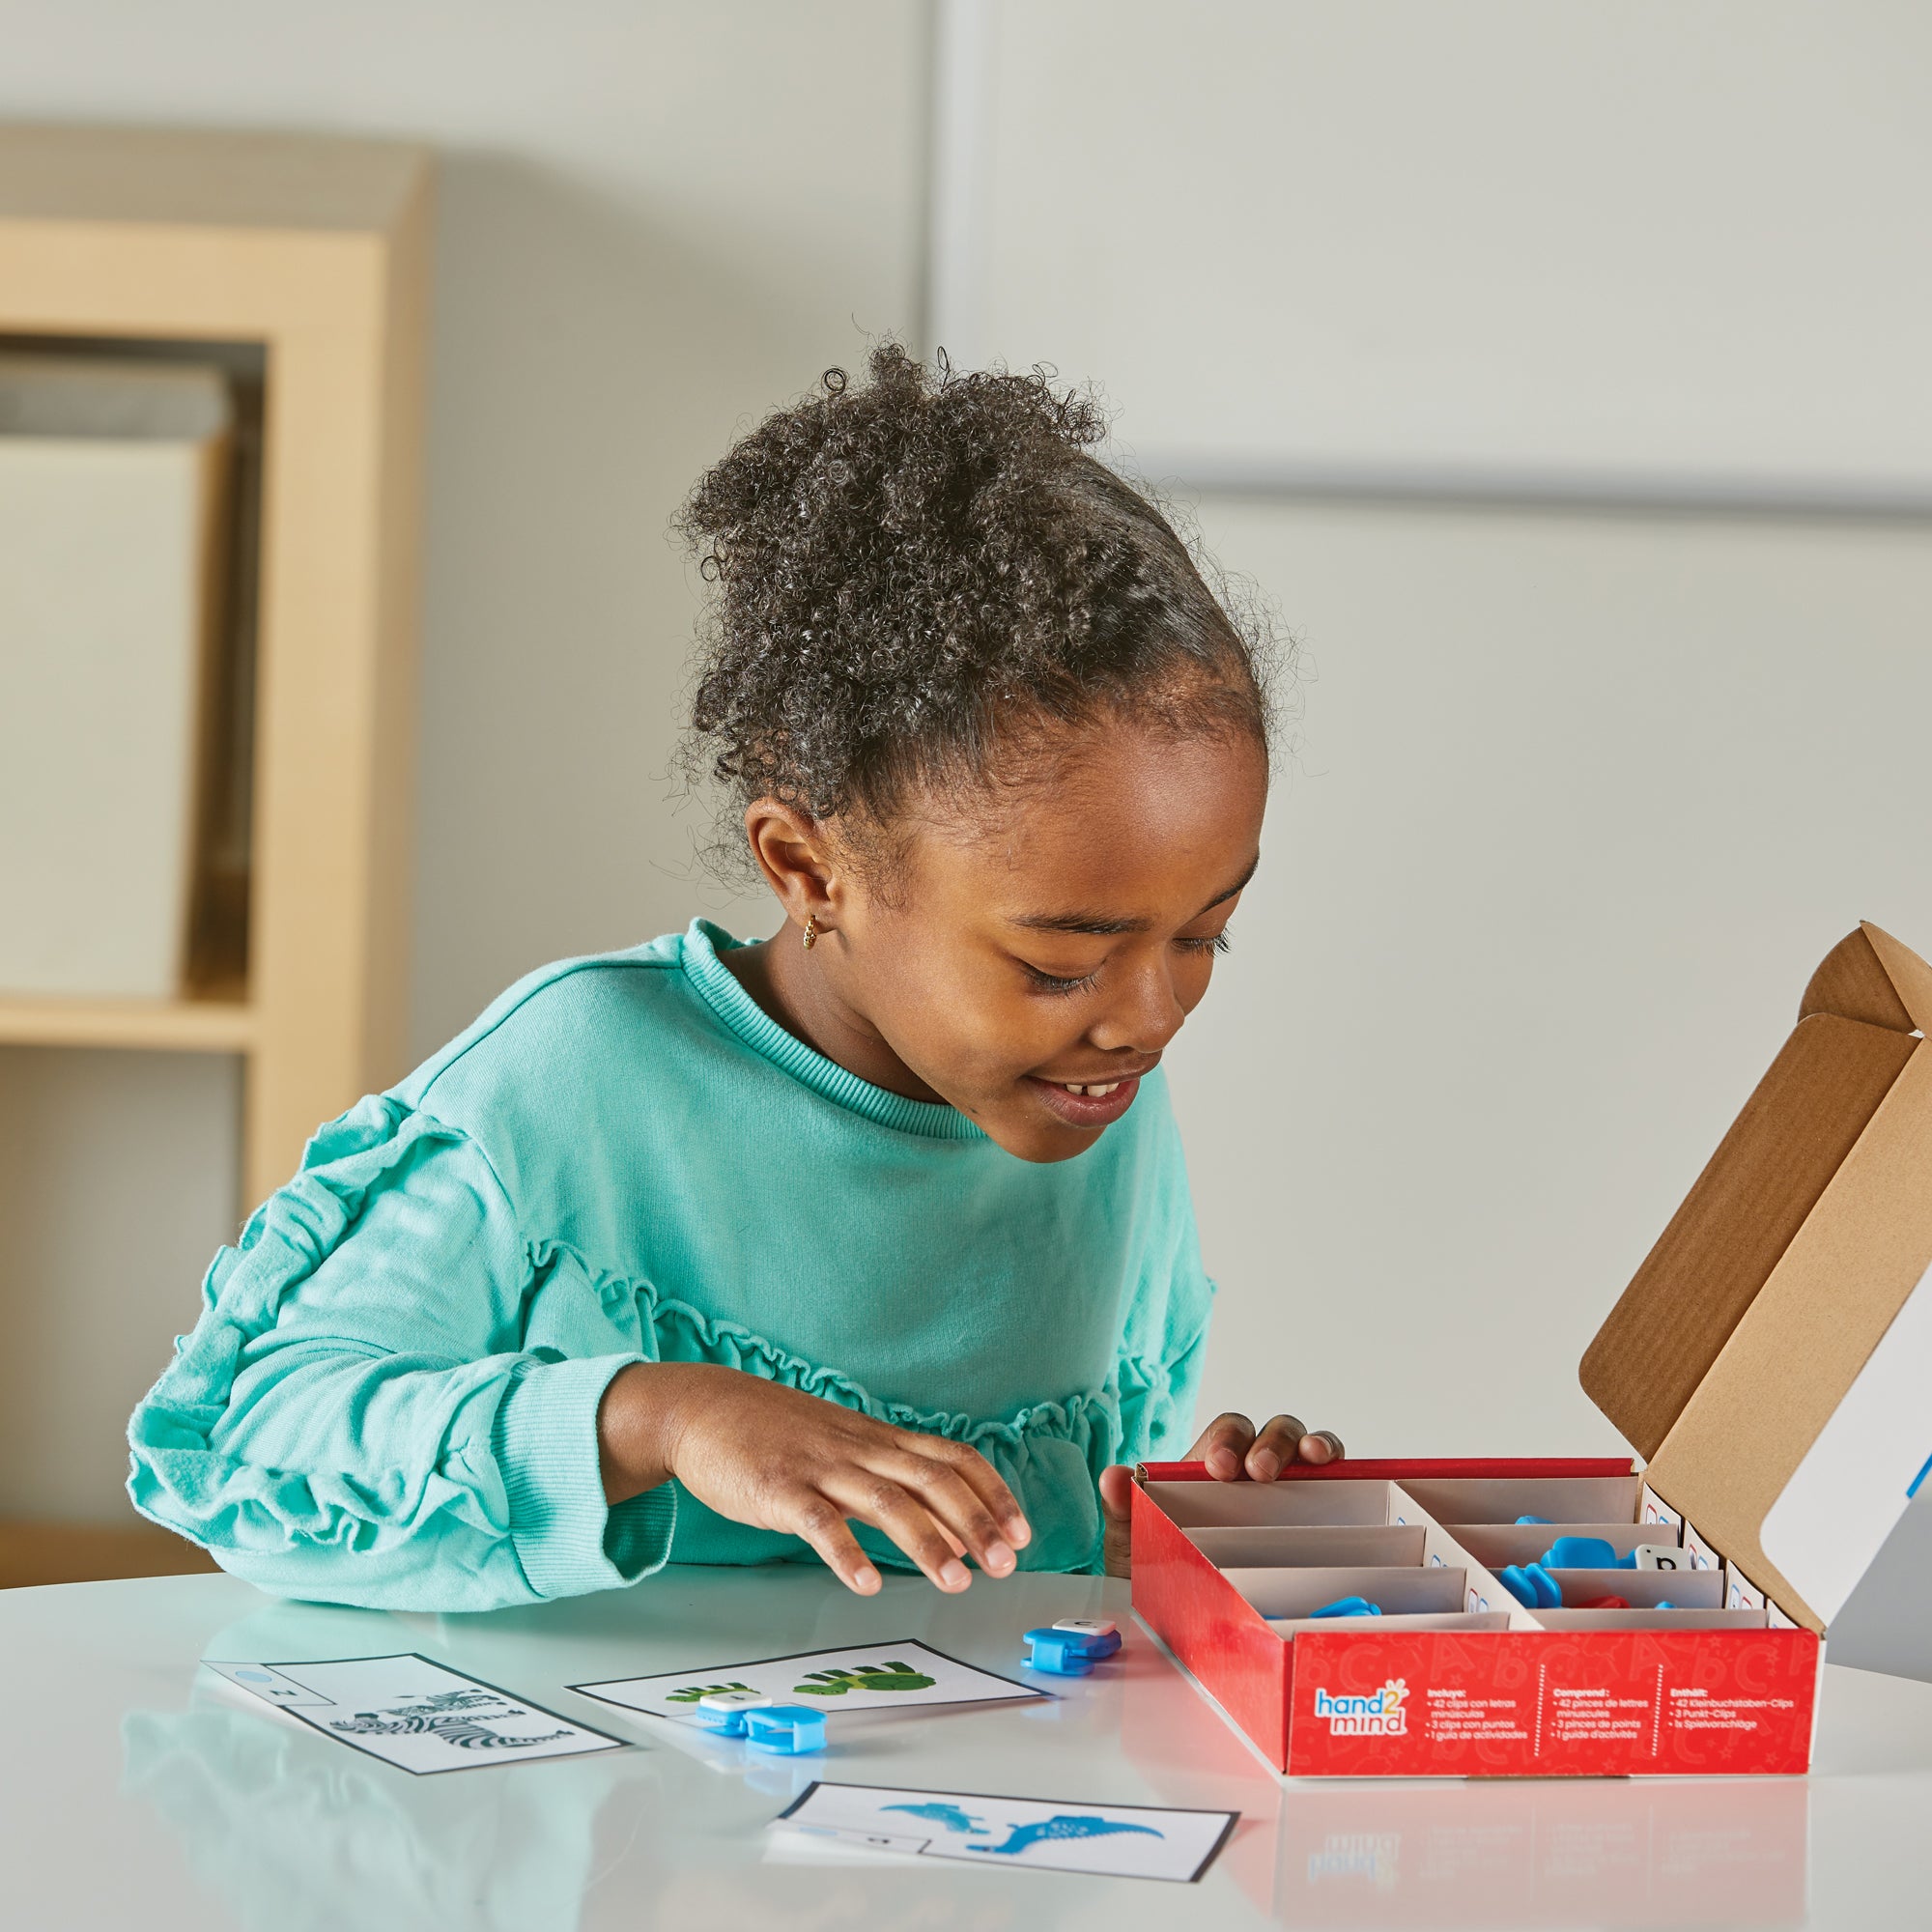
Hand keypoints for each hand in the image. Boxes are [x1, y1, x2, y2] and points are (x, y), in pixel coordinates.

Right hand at [597, 1362, 1029, 1596]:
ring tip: (954, 1582)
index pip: (952, 1458)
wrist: (703, 1407)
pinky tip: (865, 1584)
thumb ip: (888, 1476)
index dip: (991, 1494)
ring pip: (886, 1500)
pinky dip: (845, 1552)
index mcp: (878, 1439)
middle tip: (1003, 1565)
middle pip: (932, 1479)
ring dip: (926, 1542)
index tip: (1021, 1533)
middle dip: (975, 1521)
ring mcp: (820, 1466)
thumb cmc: (777, 1434)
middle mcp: (859, 1449)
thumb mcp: (843, 1444)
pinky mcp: (778, 1488)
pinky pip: (818, 1520)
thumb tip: (944, 1520)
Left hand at [1098, 1411, 1344, 1576]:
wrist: (1183, 1604)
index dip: (1227, 1442)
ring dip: (1312, 1444)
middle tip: (1258, 1473)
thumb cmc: (1161, 1561)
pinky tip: (1339, 1471)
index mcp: (1211, 1467)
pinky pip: (1335, 1477)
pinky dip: (1341, 1465)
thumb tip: (1113, 1476)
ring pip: (1305, 1446)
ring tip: (1314, 1459)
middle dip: (1268, 1444)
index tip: (1219, 1467)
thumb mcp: (1135, 1541)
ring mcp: (1288, 1486)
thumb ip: (1122, 1510)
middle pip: (1270, 1432)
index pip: (1227, 1434)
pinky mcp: (1317, 1508)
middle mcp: (1253, 1468)